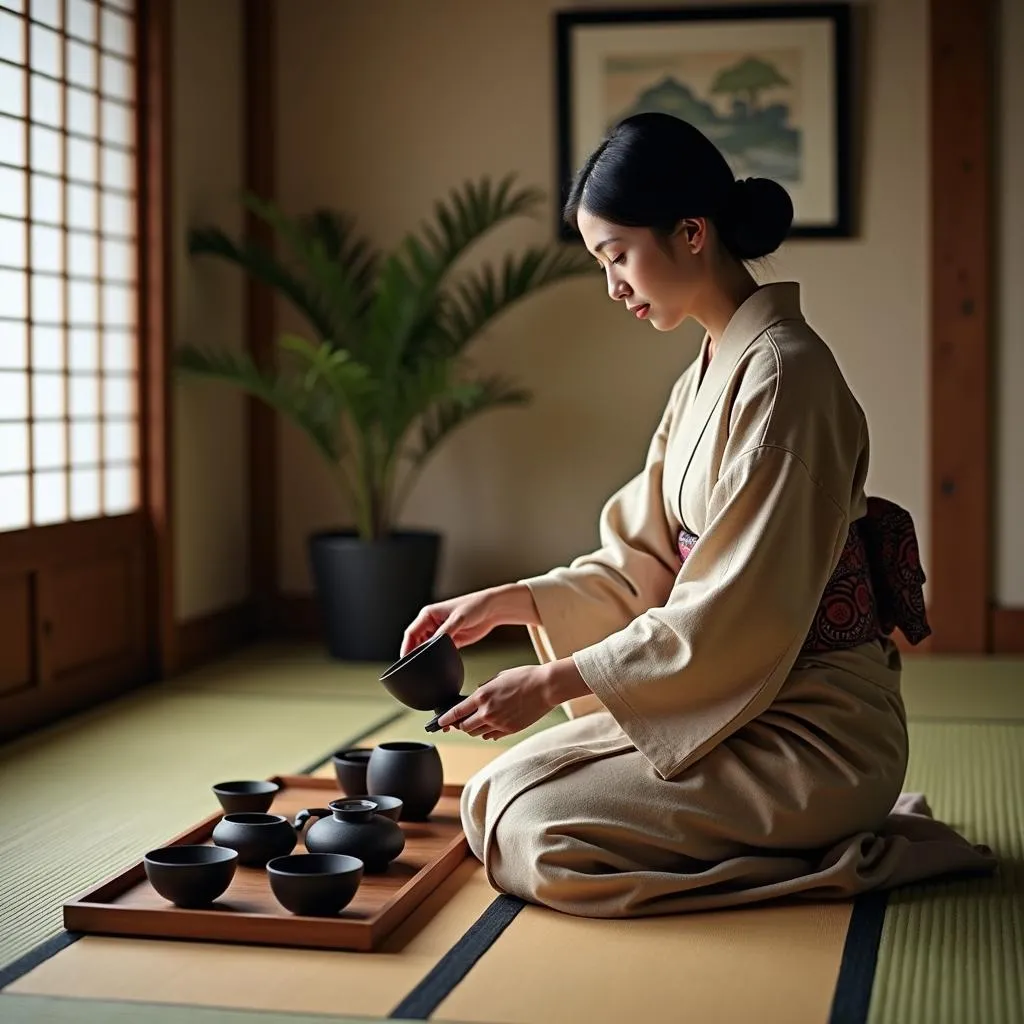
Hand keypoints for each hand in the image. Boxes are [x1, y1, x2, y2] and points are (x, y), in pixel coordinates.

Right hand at [400, 583, 538, 656]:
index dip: (406, 647)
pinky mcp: (451, 640)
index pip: (411, 632)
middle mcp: (432, 624)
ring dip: (426, 657)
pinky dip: (438, 658)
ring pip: (427, 648)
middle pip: (417, 642)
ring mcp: (441, 633)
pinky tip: (438, 665)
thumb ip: (445, 633)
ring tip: (425, 669)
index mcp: (428, 615)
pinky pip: (440, 652)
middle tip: (414, 668)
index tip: (404, 660)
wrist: (492, 609)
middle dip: (415, 654)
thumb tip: (433, 647)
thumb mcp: (457, 619)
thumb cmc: (474, 606)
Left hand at [437, 664, 554, 740]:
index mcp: (483, 696)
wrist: (546, 687)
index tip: (440, 723)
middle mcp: (488, 712)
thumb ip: (485, 687)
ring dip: (475, 728)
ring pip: (478, 733)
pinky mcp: (510, 730)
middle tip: (461, 721)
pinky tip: (492, 725)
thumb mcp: (500, 676)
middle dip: (461, 724)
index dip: (445, 719)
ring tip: (478, 721)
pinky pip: (492, 736)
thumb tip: (477, 693)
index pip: (457, 712)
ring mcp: (499, 723)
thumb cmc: (525, 677)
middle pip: (465, 727)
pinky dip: (488, 732)